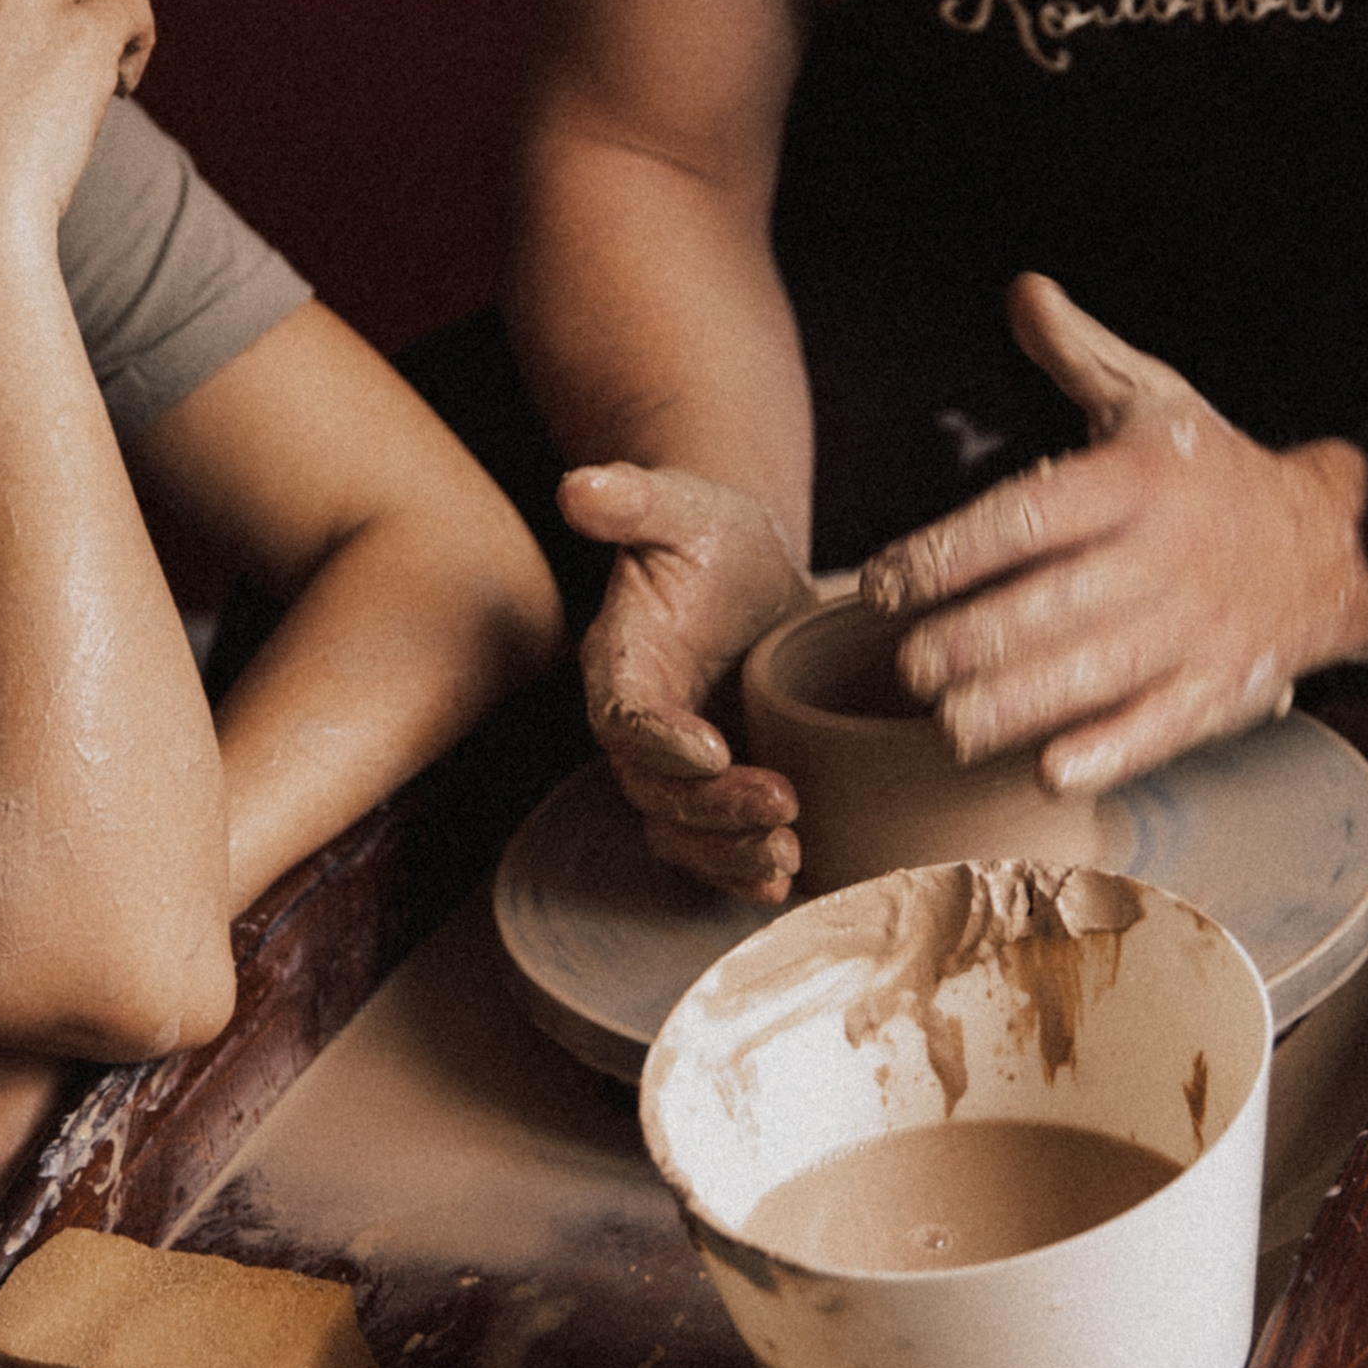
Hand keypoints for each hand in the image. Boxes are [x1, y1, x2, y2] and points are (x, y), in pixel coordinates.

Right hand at [560, 464, 816, 901]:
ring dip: (730, 853)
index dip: (660, 740)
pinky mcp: (718, 791)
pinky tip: (789, 881)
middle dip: (714, 810)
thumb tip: (578, 486)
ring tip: (787, 852)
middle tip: (782, 805)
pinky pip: (714, 848)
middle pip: (655, 791)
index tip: (712, 749)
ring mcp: (677, 768)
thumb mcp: (680, 506)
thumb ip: (631, 499)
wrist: (748, 574)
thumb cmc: (708, 536)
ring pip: (681, 833)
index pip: (624, 716)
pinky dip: (744, 871)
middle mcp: (640, 727)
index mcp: (620, 663)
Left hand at [861, 275, 1367, 793]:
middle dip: (970, 641)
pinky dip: (1106, 753)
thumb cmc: (1213, 473)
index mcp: (1134, 482)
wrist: (1334, 541)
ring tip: (948, 723)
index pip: (1026, 518)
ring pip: (1095, 673)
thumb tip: (1023, 291)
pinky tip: (1047, 771)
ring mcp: (1194, 629)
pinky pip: (1159, 727)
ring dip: (1015, 705)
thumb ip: (1076, 354)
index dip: (948, 552)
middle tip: (907, 666)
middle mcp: (1164, 557)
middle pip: (1052, 605)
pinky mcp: (1219, 690)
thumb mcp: (1152, 399)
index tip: (885, 581)